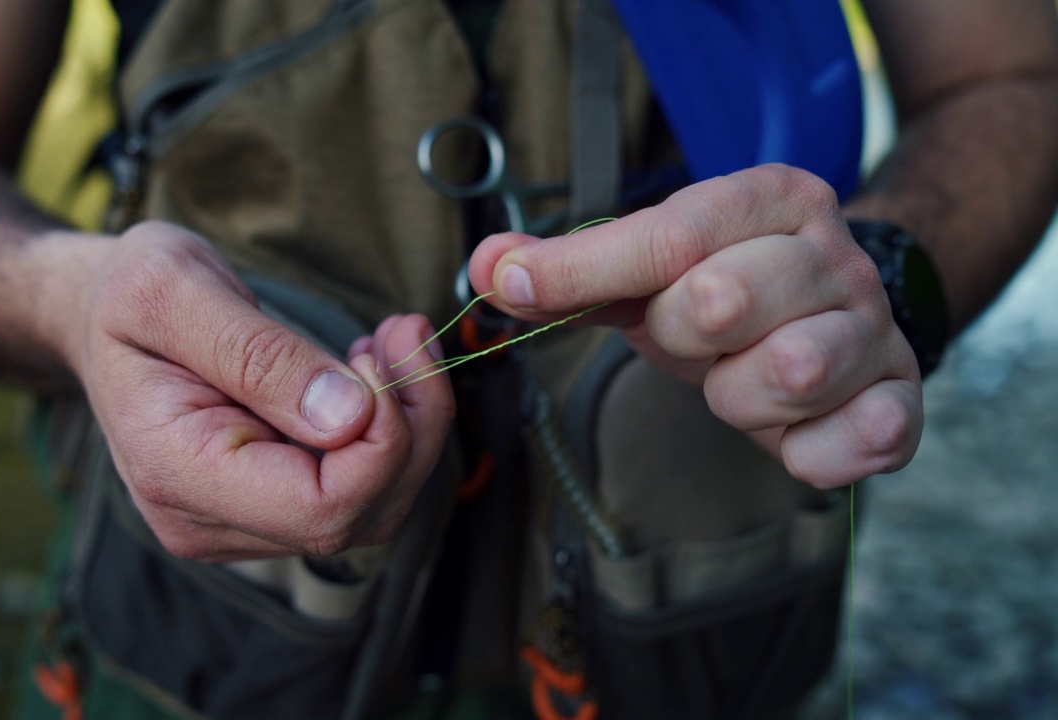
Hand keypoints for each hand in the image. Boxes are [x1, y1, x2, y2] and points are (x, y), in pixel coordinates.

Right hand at [69, 221, 453, 560]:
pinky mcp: (266, 505)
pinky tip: (372, 369)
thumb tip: (350, 416)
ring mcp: (238, 522)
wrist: (99, 316)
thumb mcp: (176, 290)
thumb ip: (259, 354)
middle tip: (405, 332)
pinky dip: (388, 429)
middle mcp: (207, 520)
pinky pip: (357, 489)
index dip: (379, 441)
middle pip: (360, 514)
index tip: (373, 354)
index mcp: (176, 471)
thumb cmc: (128, 294)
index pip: (321, 508)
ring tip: (393, 341)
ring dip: (407, 425)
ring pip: (373, 507)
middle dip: (410, 425)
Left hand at [468, 164, 921, 487]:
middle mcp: (834, 255)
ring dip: (743, 398)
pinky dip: (811, 452)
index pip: (666, 236)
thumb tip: (488, 267)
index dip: (580, 271)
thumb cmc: (726, 290)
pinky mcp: (903, 399)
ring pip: (791, 372)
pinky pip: (858, 442)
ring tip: (746, 378)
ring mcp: (878, 328)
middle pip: (721, 298)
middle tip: (699, 337)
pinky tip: (798, 430)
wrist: (830, 318)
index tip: (513, 286)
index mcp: (769, 200)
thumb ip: (568, 269)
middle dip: (685, 335)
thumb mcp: (646, 271)